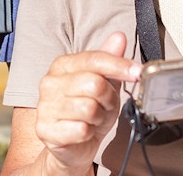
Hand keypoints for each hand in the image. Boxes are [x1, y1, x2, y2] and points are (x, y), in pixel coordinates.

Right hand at [35, 32, 140, 173]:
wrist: (73, 145)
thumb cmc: (89, 109)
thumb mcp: (105, 81)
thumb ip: (110, 58)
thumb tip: (119, 37)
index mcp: (63, 64)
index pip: (96, 59)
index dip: (120, 65)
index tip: (137, 71)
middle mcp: (50, 82)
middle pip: (95, 83)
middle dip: (108, 97)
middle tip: (105, 104)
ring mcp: (45, 106)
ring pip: (89, 108)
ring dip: (99, 116)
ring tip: (93, 118)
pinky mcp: (45, 130)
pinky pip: (81, 129)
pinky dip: (89, 132)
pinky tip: (83, 131)